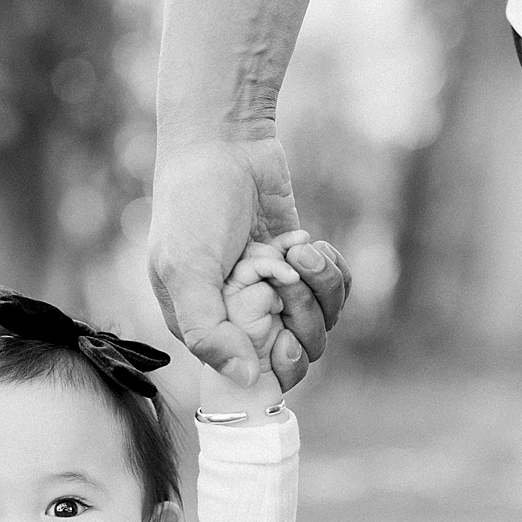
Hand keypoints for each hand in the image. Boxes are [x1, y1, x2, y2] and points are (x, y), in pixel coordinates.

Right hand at [148, 133, 348, 388]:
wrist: (223, 143)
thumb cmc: (195, 205)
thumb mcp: (187, 270)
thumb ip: (208, 331)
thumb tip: (245, 379)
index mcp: (204, 326)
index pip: (252, 372)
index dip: (276, 359)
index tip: (282, 333)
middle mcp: (240, 315)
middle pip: (297, 350)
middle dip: (303, 313)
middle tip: (287, 273)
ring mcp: (273, 290)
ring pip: (321, 319)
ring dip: (320, 284)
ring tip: (300, 247)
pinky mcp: (300, 265)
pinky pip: (335, 290)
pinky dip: (331, 269)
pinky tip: (309, 243)